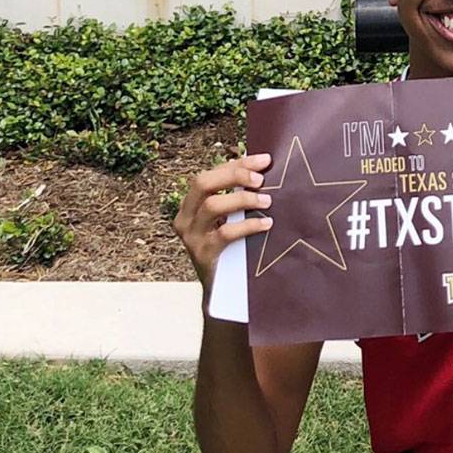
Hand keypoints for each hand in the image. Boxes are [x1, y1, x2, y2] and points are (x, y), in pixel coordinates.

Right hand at [172, 152, 273, 288]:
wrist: (220, 293)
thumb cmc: (230, 250)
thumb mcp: (228, 221)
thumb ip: (236, 199)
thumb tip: (263, 172)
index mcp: (189, 205)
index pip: (210, 175)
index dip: (237, 164)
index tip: (264, 160)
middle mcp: (184, 218)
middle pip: (202, 183)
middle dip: (234, 175)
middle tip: (261, 180)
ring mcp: (191, 237)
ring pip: (212, 206)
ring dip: (243, 199)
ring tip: (267, 201)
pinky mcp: (203, 255)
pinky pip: (224, 234)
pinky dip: (248, 226)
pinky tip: (267, 224)